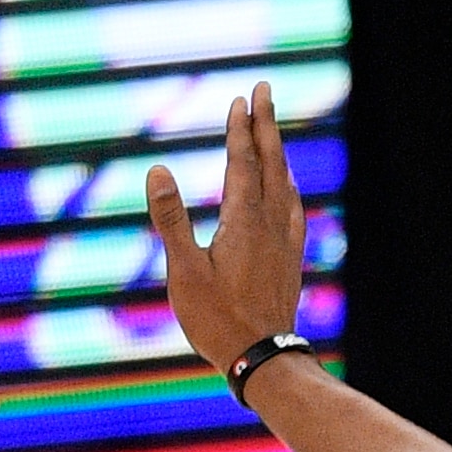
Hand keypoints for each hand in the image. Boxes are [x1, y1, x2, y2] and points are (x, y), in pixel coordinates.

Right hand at [146, 81, 307, 379]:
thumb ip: (171, 218)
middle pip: (271, 164)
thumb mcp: (184, 270)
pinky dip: (288, 189)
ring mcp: (285, 244)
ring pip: (285, 186)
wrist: (263, 360)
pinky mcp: (290, 262)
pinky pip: (294, 212)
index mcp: (244, 222)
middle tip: (264, 91)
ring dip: (278, 154)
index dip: (241, 129)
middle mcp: (271, 226)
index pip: (243, 163)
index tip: (241, 100)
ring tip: (273, 134)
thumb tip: (158, 170)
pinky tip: (288, 194)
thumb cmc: (217, 320)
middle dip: (266, 126)